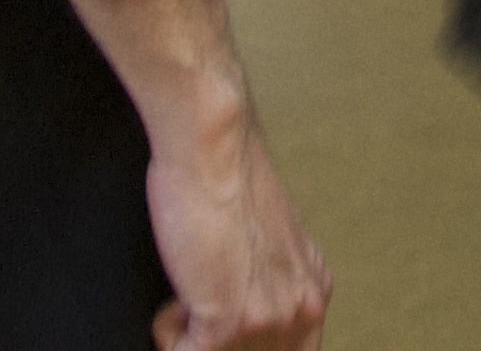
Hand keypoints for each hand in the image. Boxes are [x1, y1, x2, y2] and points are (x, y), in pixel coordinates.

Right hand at [142, 112, 327, 350]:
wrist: (212, 149)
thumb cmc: (227, 180)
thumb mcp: (272, 242)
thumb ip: (273, 284)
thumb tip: (246, 316)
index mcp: (313, 292)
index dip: (245, 346)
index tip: (215, 329)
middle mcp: (301, 311)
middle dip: (211, 341)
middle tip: (198, 308)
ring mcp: (268, 320)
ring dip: (186, 332)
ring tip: (188, 290)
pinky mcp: (228, 323)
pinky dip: (167, 331)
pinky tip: (179, 291)